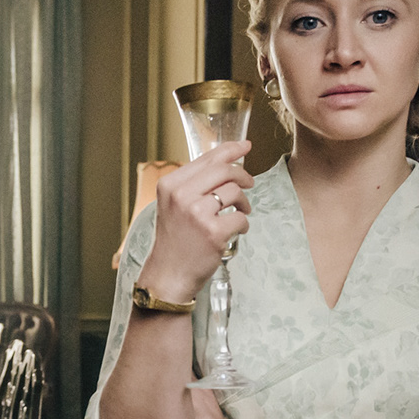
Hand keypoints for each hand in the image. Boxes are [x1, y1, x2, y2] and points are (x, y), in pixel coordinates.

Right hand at [138, 141, 254, 301]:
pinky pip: (241, 217)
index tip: (245, 145)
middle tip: (249, 183)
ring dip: (244, 202)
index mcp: (170, 184)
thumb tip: (227, 161)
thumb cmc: (175, 239)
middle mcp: (181, 196)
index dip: (231, 149)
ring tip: (239, 212)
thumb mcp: (173, 204)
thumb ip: (193, 183)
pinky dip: (243, 224)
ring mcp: (197, 214)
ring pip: (235, 192)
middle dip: (243, 175)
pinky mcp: (213, 232)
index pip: (207, 158)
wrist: (169, 273)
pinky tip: (235, 231)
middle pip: (224, 170)